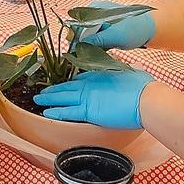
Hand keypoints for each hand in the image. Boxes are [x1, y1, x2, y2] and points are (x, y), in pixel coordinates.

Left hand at [32, 70, 154, 128]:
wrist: (146, 99)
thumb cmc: (143, 88)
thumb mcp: (133, 73)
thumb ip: (128, 72)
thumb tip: (134, 70)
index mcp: (100, 74)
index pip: (80, 77)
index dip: (69, 81)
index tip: (62, 83)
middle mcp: (90, 83)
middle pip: (67, 86)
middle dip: (53, 89)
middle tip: (42, 90)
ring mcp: (87, 96)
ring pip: (63, 97)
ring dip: (49, 98)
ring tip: (38, 99)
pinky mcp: (88, 110)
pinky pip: (68, 112)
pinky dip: (56, 112)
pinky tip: (46, 112)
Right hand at [78, 0, 155, 49]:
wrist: (150, 29)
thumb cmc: (135, 29)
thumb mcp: (115, 36)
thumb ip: (96, 40)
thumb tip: (79, 47)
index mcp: (94, 9)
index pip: (77, 25)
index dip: (75, 39)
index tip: (77, 52)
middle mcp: (93, 13)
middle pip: (80, 30)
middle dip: (82, 44)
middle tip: (85, 56)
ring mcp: (98, 20)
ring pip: (86, 36)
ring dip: (88, 46)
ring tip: (91, 55)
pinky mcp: (103, 28)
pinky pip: (93, 38)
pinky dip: (95, 46)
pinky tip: (98, 52)